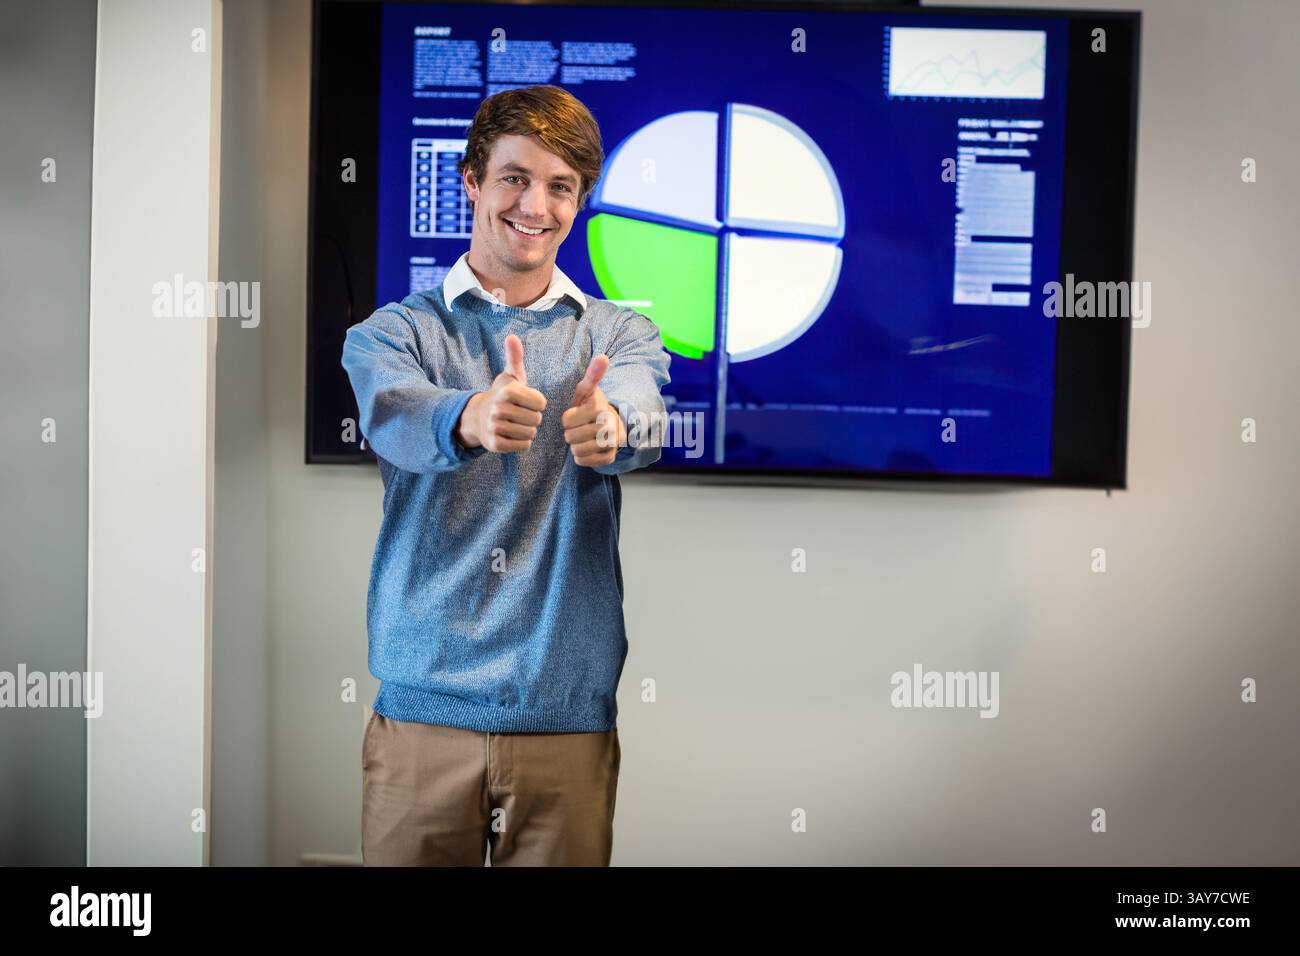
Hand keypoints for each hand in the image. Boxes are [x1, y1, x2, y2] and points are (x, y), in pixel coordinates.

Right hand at [455, 334, 546, 452]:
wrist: (479, 416)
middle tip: (520, 414)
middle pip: (536, 419)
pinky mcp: (495, 444)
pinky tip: (513, 434)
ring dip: (527, 430)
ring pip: (530, 433)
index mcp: (507, 391)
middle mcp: (499, 409)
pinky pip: (523, 446)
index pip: (541, 403)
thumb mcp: (510, 375)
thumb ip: (515, 357)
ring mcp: (495, 427)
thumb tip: (512, 336)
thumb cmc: (503, 395)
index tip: (527, 401)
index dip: (538, 403)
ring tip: (516, 423)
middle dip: (533, 418)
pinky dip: (522, 442)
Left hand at [562, 353, 625, 466]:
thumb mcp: (588, 390)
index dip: (567, 419)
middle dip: (570, 433)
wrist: (612, 425)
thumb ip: (592, 374)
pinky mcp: (609, 457)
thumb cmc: (592, 406)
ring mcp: (611, 443)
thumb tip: (602, 357)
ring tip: (581, 437)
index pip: (566, 421)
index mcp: (599, 408)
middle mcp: (608, 425)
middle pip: (570, 437)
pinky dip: (581, 457)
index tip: (576, 415)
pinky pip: (583, 461)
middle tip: (579, 428)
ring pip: (577, 450)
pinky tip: (586, 447)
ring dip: (575, 445)